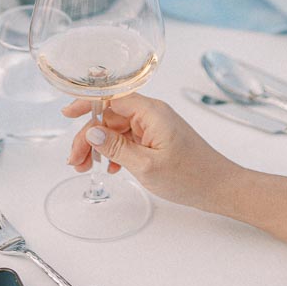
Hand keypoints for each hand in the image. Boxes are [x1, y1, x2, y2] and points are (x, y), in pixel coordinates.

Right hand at [64, 94, 239, 211]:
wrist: (219, 187)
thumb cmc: (189, 176)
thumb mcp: (146, 165)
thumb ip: (116, 147)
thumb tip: (91, 131)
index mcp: (151, 111)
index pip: (111, 98)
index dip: (87, 104)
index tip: (67, 115)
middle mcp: (151, 114)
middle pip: (110, 116)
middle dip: (89, 136)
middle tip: (75, 161)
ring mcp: (154, 126)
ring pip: (116, 129)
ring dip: (99, 146)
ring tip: (85, 168)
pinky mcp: (157, 139)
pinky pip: (128, 139)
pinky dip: (115, 151)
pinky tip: (109, 168)